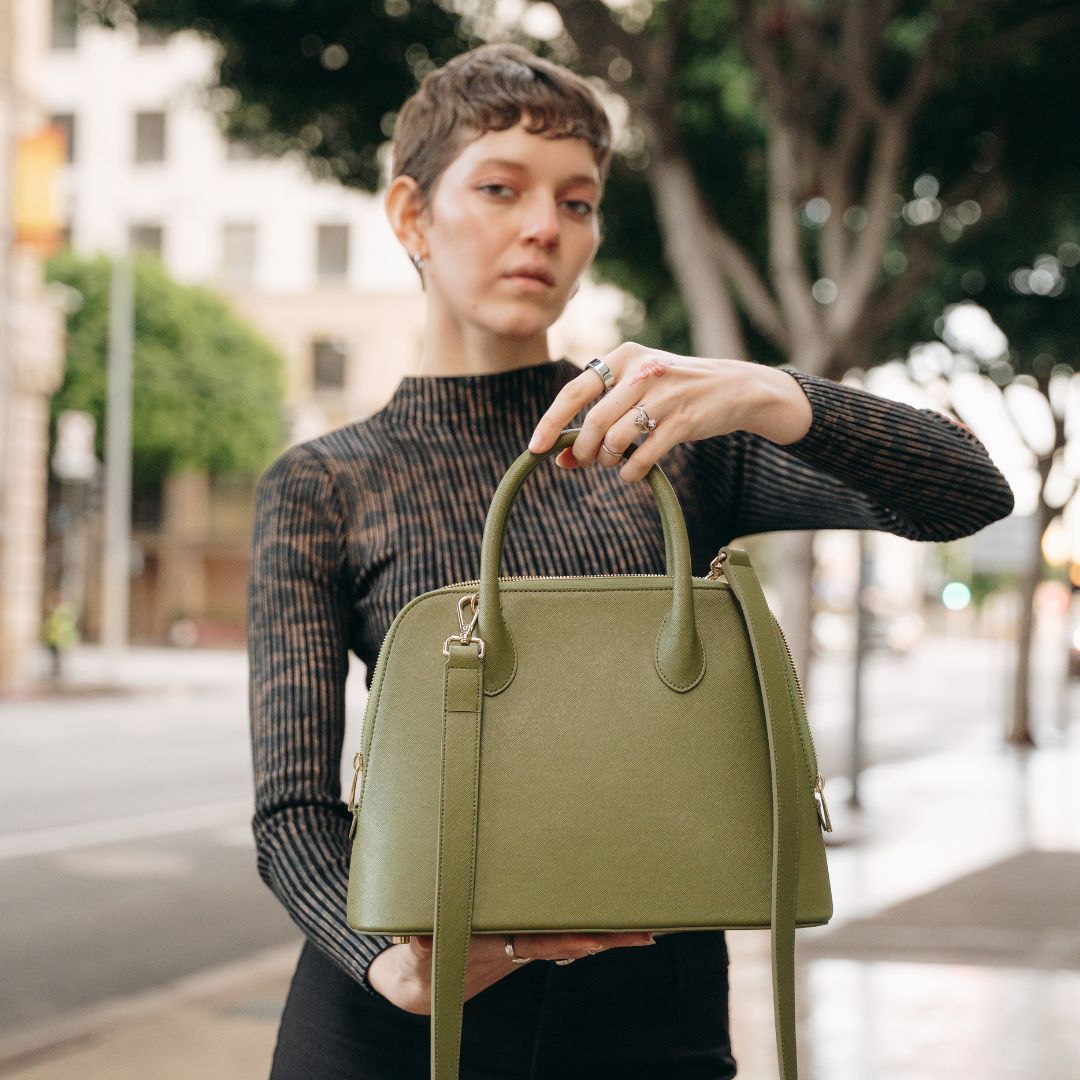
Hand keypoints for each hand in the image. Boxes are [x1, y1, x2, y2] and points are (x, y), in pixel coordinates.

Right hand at [367, 930, 657, 1014]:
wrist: (431, 978)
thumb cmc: (427, 958)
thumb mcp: (421, 952)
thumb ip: (421, 944)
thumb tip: (418, 938)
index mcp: (501, 947)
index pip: (541, 945)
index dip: (567, 943)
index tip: (593, 943)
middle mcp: (524, 944)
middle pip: (573, 941)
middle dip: (608, 939)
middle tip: (646, 934)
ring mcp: (529, 938)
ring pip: (575, 934)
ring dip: (609, 932)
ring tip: (648, 924)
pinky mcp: (528, 930)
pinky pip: (564, 927)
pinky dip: (591, 925)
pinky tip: (617, 920)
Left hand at [527, 343, 812, 482]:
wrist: (734, 387)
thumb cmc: (674, 391)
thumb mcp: (636, 389)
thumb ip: (600, 416)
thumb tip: (561, 459)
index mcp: (624, 356)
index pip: (574, 391)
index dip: (550, 423)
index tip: (535, 449)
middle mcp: (642, 371)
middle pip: (593, 422)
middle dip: (583, 450)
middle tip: (585, 461)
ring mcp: (664, 395)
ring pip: (615, 440)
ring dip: (607, 461)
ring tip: (613, 462)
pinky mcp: (683, 421)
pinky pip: (642, 457)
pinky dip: (630, 472)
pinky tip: (632, 473)